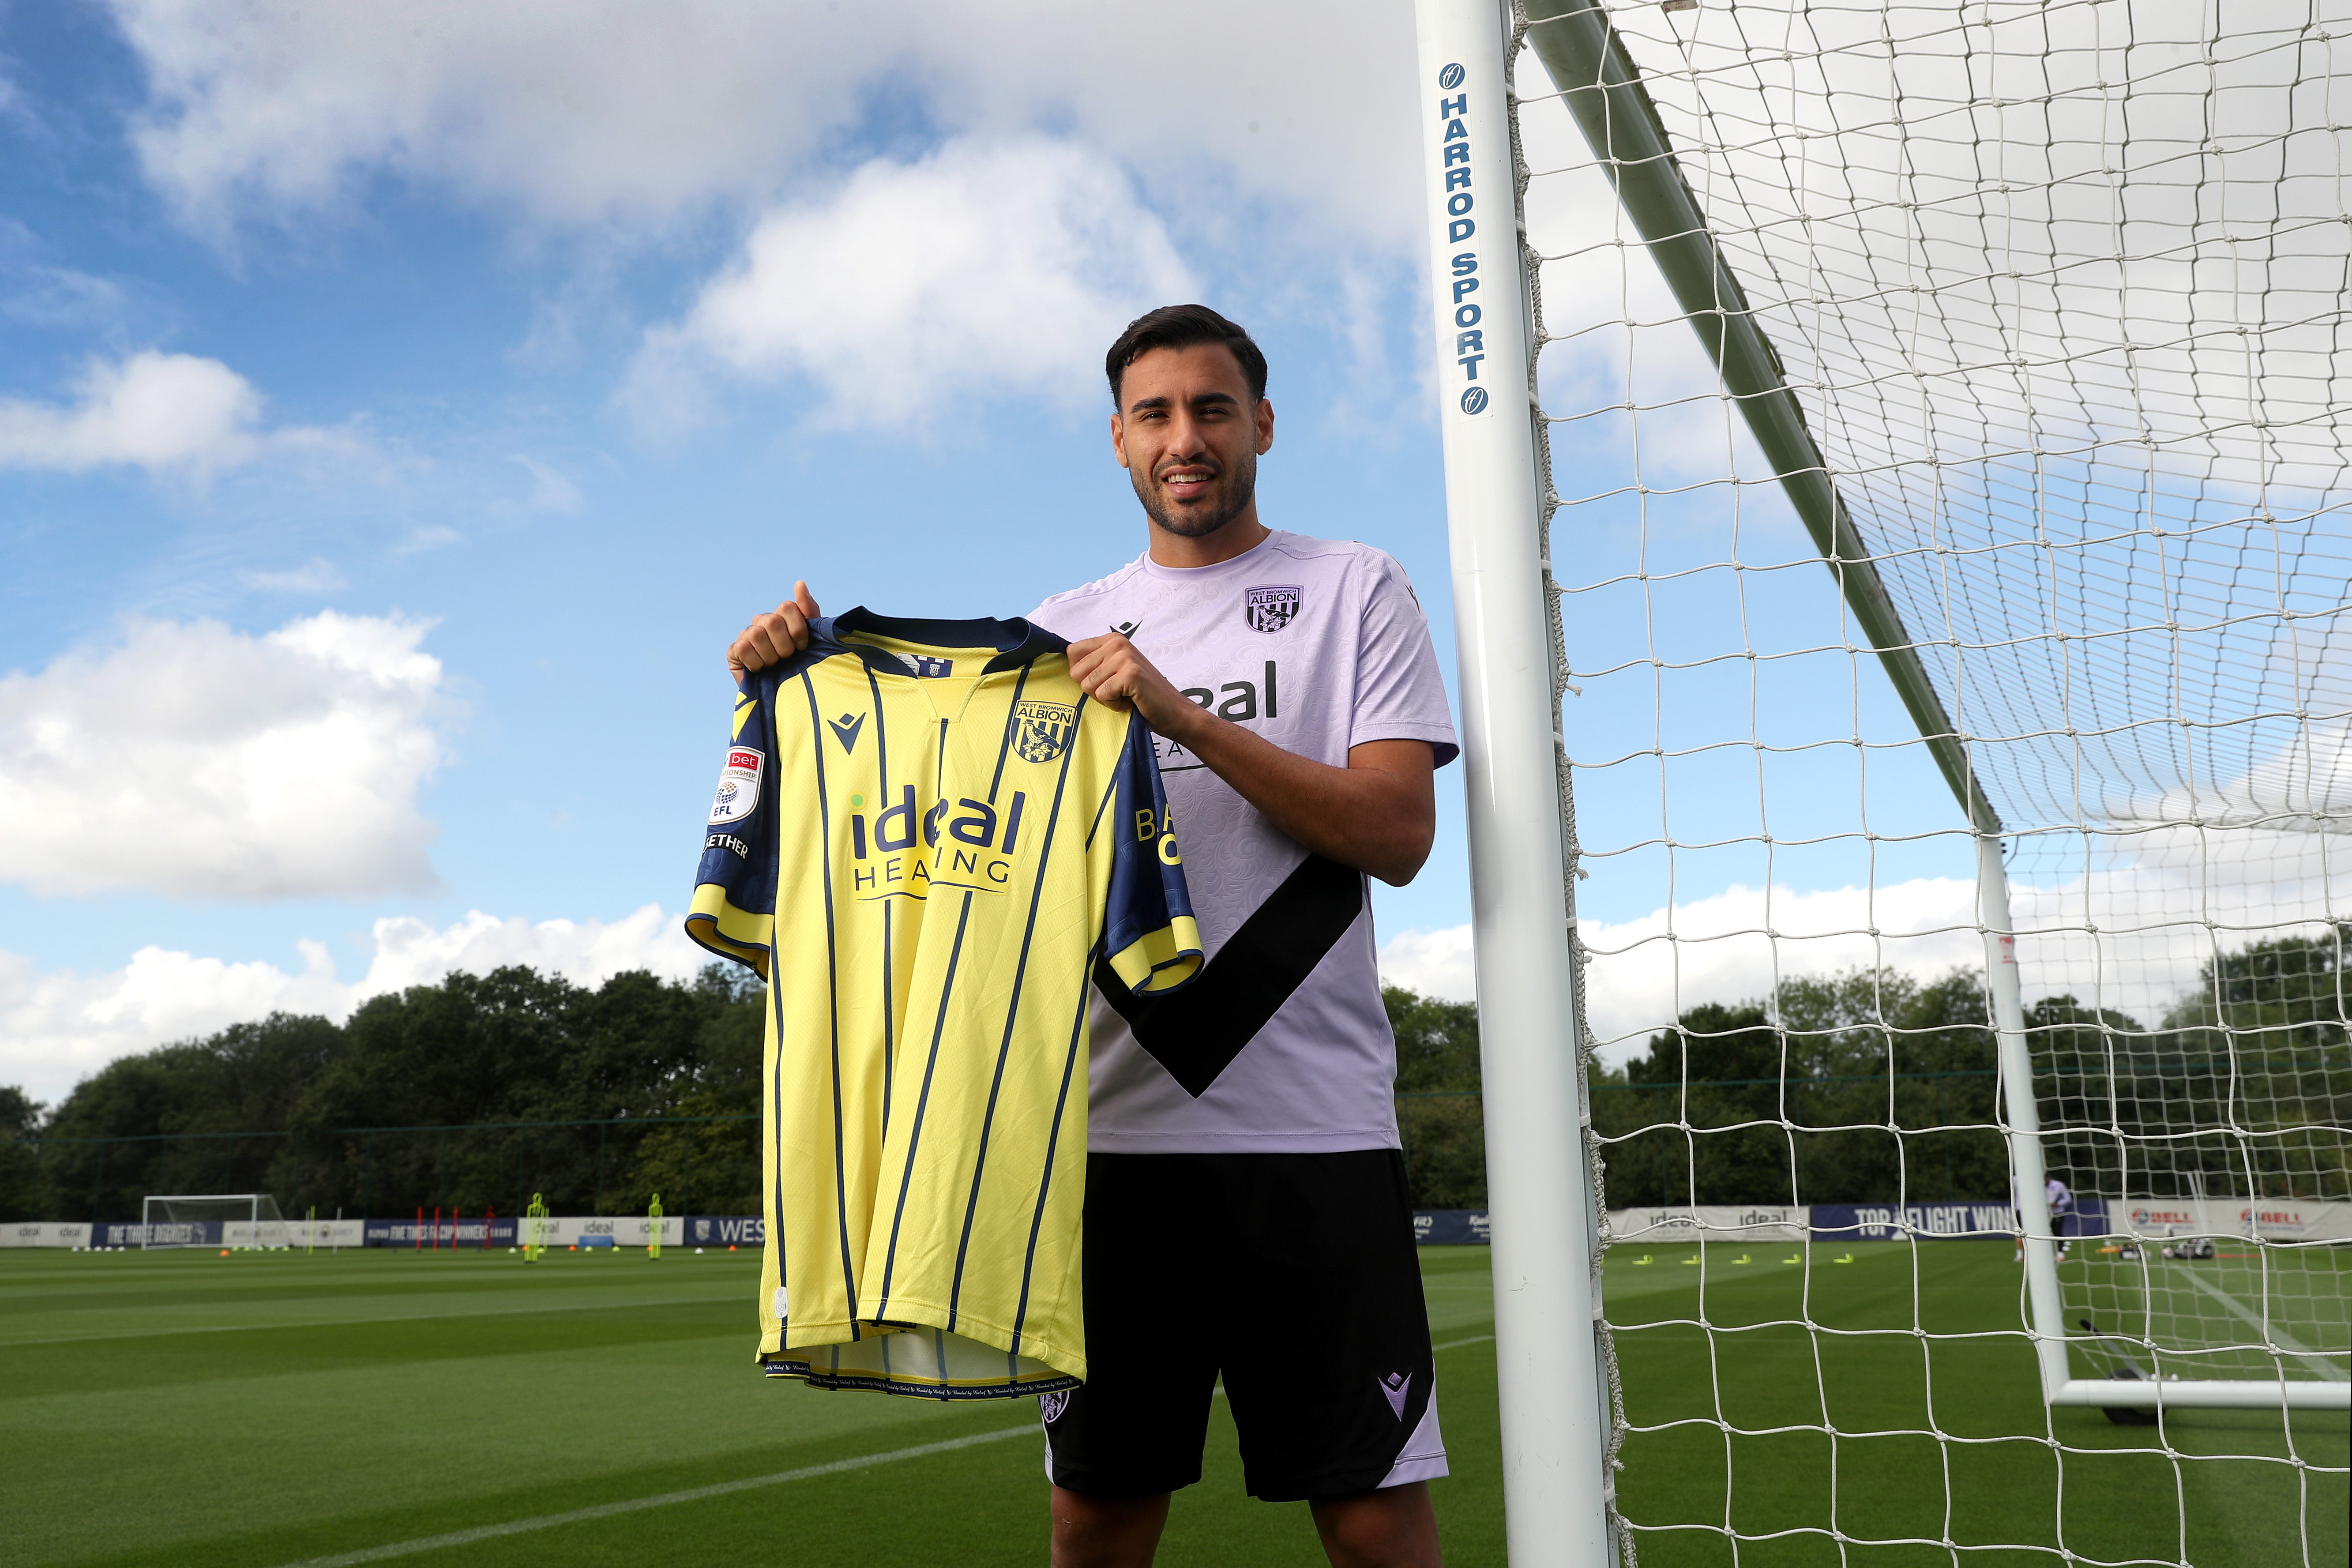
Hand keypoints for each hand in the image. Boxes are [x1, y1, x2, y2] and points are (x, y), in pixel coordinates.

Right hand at [727, 582, 820, 680]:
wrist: (789, 695)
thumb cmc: (802, 666)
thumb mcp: (813, 639)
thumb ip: (808, 610)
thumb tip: (799, 583)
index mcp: (782, 616)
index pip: (787, 607)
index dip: (797, 630)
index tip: (803, 647)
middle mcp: (763, 622)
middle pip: (772, 621)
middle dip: (784, 646)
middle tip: (787, 658)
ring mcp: (747, 635)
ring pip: (756, 634)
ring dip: (770, 656)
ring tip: (774, 665)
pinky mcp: (734, 651)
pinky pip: (742, 648)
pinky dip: (754, 662)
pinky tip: (760, 669)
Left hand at [1065, 634, 1203, 740]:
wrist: (1173, 712)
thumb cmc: (1142, 695)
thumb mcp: (1115, 671)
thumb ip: (1094, 664)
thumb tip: (1064, 663)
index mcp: (1112, 640)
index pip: (1072, 652)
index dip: (1082, 675)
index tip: (1105, 680)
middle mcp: (1117, 643)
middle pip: (1076, 672)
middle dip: (1093, 689)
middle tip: (1118, 691)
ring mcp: (1125, 657)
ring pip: (1087, 685)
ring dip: (1105, 698)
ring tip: (1126, 695)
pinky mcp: (1130, 674)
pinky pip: (1102, 695)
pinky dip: (1115, 705)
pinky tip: (1131, 701)